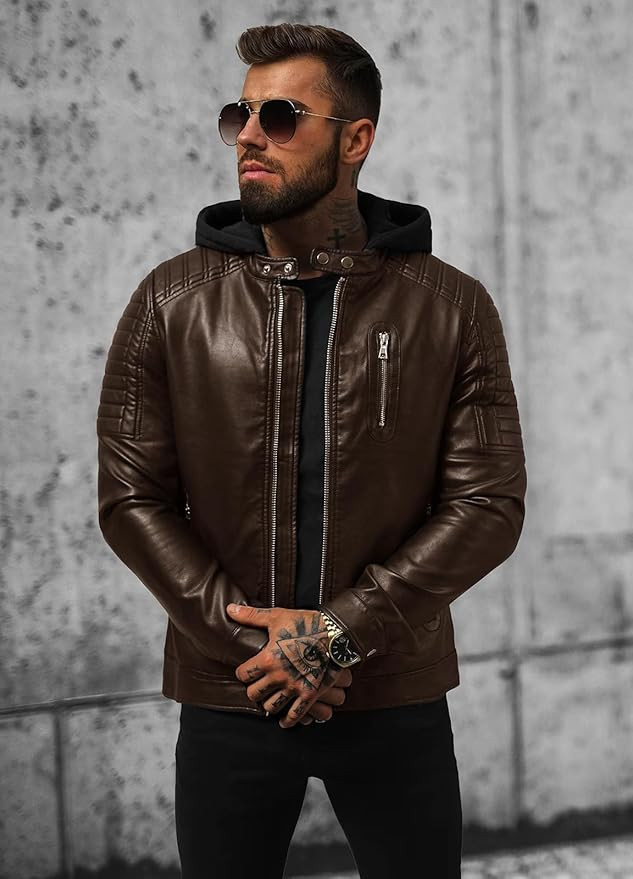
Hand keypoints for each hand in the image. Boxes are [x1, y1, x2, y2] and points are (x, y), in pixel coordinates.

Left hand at [227, 603, 351, 727]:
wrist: (335, 633)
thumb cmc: (306, 623)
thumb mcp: (277, 616)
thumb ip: (251, 616)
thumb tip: (230, 609)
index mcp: (268, 658)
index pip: (243, 675)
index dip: (243, 673)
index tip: (246, 672)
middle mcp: (278, 676)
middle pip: (254, 694)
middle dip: (253, 690)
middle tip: (257, 686)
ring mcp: (294, 687)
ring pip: (271, 706)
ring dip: (268, 704)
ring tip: (269, 699)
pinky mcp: (309, 694)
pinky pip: (294, 715)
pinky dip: (287, 721)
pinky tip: (284, 720)